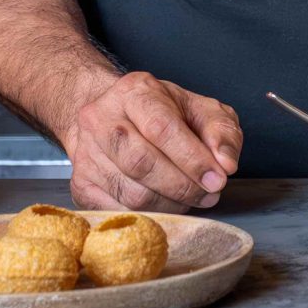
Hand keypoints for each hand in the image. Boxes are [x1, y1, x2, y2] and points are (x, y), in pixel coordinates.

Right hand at [63, 70, 241, 212]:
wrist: (110, 117)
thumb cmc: (161, 113)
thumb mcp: (200, 108)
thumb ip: (221, 131)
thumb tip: (226, 163)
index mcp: (135, 91)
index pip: (162, 128)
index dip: (192, 159)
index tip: (218, 179)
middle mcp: (102, 118)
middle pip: (142, 162)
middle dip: (183, 186)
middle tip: (209, 194)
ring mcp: (86, 153)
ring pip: (130, 193)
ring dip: (170, 204)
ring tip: (191, 199)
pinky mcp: (80, 183)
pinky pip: (116, 211)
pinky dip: (148, 216)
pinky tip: (166, 205)